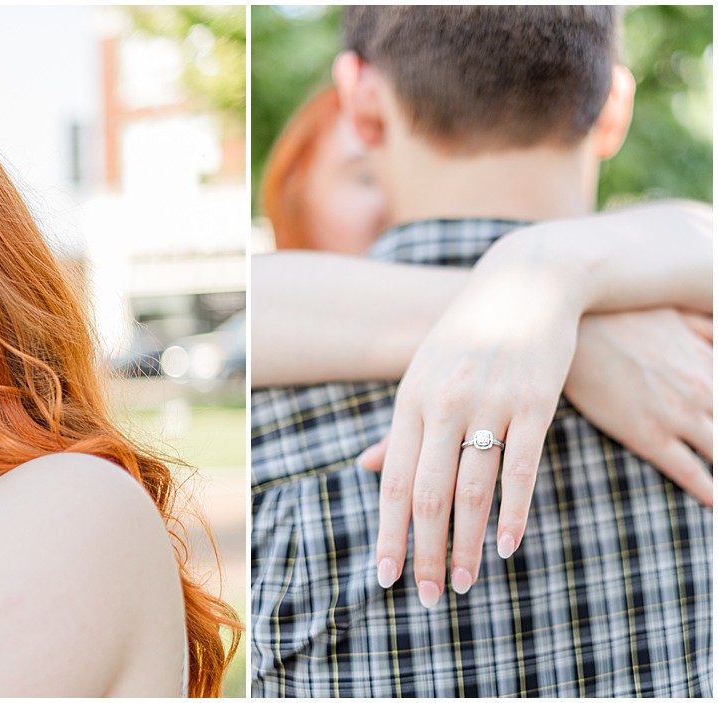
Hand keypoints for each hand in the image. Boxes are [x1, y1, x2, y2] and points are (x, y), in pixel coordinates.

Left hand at [372, 264, 581, 606]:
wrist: (526, 282)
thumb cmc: (468, 336)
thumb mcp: (423, 374)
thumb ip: (402, 427)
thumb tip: (369, 470)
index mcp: (411, 402)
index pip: (395, 482)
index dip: (388, 533)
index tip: (384, 577)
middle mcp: (445, 405)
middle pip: (430, 494)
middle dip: (424, 551)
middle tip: (426, 597)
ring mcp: (491, 403)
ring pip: (474, 489)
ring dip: (467, 544)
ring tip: (463, 584)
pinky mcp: (535, 402)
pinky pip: (522, 468)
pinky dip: (514, 511)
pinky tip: (507, 546)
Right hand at [565, 309, 712, 503]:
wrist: (575, 326)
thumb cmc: (623, 314)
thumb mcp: (681, 312)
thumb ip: (711, 329)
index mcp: (710, 365)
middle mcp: (703, 392)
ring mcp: (677, 416)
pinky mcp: (648, 436)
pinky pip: (688, 471)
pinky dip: (707, 490)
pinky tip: (713, 502)